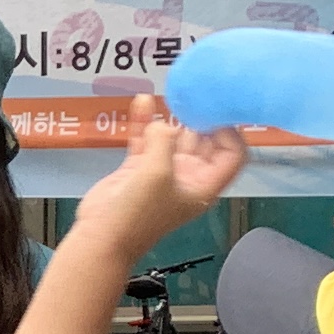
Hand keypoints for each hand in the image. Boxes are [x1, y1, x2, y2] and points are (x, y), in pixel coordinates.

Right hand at [75, 94, 250, 254]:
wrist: (101, 237)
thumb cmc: (137, 213)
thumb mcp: (157, 173)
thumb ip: (163, 141)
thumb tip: (161, 124)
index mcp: (204, 185)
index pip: (232, 154)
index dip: (229, 132)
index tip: (214, 111)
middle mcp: (188, 177)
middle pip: (205, 142)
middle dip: (201, 119)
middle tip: (193, 96)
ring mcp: (162, 172)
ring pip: (174, 138)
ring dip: (172, 119)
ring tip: (169, 97)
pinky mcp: (138, 169)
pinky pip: (145, 140)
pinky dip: (144, 122)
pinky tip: (142, 102)